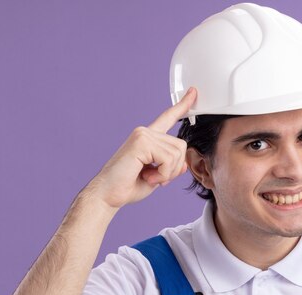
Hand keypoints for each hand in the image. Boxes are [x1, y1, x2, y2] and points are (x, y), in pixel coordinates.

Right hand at [85, 87, 196, 209]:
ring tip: (150, 178)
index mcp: (148, 138)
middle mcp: (145, 132)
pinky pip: (168, 158)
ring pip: (177, 153)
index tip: (192, 92)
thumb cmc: (128, 187)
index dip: (182, 106)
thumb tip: (184, 164)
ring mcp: (143, 135)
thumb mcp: (157, 177)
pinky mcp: (141, 142)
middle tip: (157, 179)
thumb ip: (170, 167)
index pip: (168, 118)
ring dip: (167, 173)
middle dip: (174, 168)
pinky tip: (148, 177)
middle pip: (181, 146)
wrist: (108, 195)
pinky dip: (163, 174)